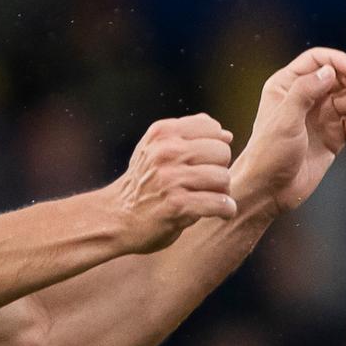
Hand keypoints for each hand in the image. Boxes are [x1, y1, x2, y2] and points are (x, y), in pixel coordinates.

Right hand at [107, 114, 236, 252]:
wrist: (118, 217)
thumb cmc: (145, 182)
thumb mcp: (157, 148)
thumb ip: (189, 135)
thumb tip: (227, 135)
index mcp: (163, 133)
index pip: (213, 129)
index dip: (215, 147)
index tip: (205, 163)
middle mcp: (166, 152)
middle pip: (222, 152)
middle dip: (220, 169)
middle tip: (208, 184)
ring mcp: (171, 179)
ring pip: (223, 177)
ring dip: (223, 192)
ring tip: (211, 198)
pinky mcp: (177, 205)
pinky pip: (220, 203)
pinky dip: (226, 210)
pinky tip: (220, 213)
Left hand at [236, 48, 345, 215]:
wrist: (269, 192)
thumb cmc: (268, 154)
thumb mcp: (284, 120)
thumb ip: (305, 92)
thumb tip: (329, 71)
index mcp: (287, 85)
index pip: (318, 61)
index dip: (338, 62)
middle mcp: (307, 97)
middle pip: (341, 79)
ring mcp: (322, 116)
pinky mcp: (335, 136)